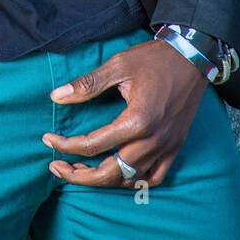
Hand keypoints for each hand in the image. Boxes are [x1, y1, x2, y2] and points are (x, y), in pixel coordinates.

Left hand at [41, 38, 208, 187]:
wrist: (192, 57)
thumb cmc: (154, 59)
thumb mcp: (117, 66)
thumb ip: (87, 84)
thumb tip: (56, 97)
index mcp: (137, 121)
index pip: (92, 145)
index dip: (65, 145)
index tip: (48, 140)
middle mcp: (152, 141)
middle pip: (110, 173)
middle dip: (78, 175)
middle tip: (56, 166)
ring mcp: (166, 147)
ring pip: (130, 179)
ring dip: (103, 180)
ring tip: (81, 170)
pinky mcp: (175, 147)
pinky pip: (154, 178)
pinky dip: (133, 182)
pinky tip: (116, 175)